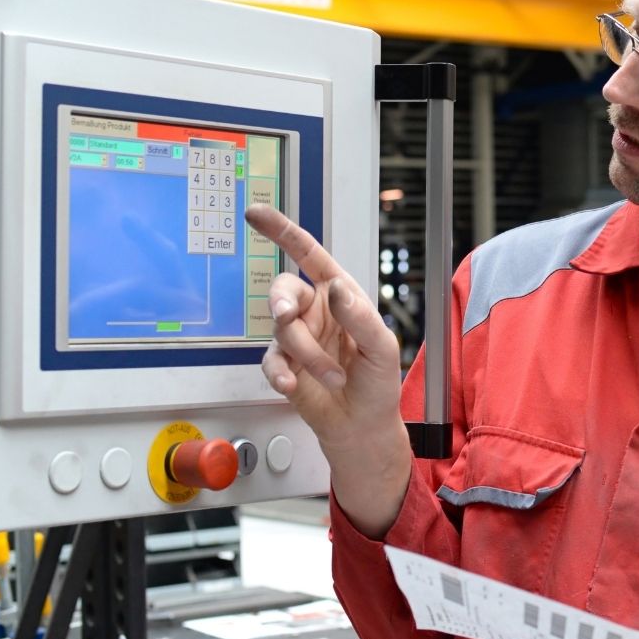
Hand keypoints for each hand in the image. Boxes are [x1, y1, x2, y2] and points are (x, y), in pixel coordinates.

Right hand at [245, 205, 410, 535]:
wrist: (361, 425)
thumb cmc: (377, 383)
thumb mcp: (381, 348)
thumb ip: (360, 317)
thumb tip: (337, 291)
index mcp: (340, 296)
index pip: (309, 255)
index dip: (283, 232)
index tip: (257, 214)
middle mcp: (315, 311)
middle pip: (283, 290)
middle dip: (283, 304)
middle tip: (287, 318)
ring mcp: (297, 338)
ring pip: (281, 329)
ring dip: (304, 353)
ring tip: (331, 375)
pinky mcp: (283, 364)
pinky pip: (270, 360)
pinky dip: (280, 373)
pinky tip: (293, 385)